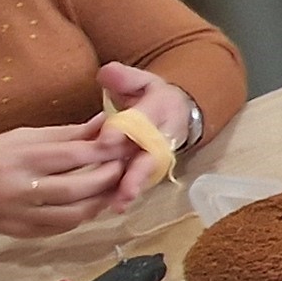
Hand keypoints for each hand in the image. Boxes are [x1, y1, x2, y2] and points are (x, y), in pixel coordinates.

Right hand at [0, 123, 133, 240]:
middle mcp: (20, 189)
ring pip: (74, 214)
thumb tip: (101, 123)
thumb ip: (62, 134)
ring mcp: (21, 215)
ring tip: (113, 187)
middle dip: (108, 177)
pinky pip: (61, 229)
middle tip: (123, 166)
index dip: (103, 150)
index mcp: (19, 158)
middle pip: (78, 187)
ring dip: (100, 201)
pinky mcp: (22, 234)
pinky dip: (81, 217)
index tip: (122, 143)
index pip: (72, 155)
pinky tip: (91, 204)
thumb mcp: (18, 136)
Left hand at [88, 62, 195, 202]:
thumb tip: (106, 74)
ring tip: (118, 205)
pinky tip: (111, 206)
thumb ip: (124, 77)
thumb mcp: (141, 79)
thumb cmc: (150, 95)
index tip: (105, 140)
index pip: (143, 119)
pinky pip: (140, 182)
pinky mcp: (151, 168)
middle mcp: (162, 135)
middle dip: (137, 173)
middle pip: (151, 155)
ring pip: (147, 173)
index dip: (125, 129)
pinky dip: (126, 194)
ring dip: (132, 189)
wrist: (176, 111)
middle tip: (123, 189)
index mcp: (160, 107)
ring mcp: (159, 154)